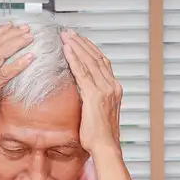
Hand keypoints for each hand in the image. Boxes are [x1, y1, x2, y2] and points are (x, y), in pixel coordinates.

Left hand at [61, 29, 121, 154]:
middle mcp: (112, 86)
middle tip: (69, 32)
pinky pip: (82, 72)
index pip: (102, 62)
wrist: (105, 147)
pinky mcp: (95, 96)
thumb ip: (92, 98)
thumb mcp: (97, 112)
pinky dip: (74, 58)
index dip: (90, 49)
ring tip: (65, 36)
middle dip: (82, 43)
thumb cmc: (99, 136)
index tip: (79, 40)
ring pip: (90, 61)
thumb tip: (81, 92)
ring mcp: (105, 90)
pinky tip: (66, 50)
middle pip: (97, 57)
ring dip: (77, 46)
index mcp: (114, 89)